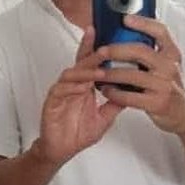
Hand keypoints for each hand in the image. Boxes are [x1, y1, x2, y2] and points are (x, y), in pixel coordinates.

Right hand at [37, 26, 123, 165]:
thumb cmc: (79, 132)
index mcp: (85, 84)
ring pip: (71, 74)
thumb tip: (132, 90)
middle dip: (92, 54)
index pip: (90, 62)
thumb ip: (116, 103)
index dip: (95, 47)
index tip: (105, 35)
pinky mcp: (52, 102)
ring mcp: (62, 91)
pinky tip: (83, 87)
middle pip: (80, 62)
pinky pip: (60, 90)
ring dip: (85, 72)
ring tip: (100, 71)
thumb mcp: (105, 117)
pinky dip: (72, 87)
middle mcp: (73, 84)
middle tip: (105, 48)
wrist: (61, 150)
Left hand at [98, 15, 184, 134]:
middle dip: (116, 50)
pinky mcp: (157, 103)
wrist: (183, 113)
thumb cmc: (168, 85)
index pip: (160, 31)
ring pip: (132, 75)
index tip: (125, 19)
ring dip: (111, 73)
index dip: (143, 23)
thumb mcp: (166, 64)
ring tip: (97, 72)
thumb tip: (124, 33)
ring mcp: (164, 85)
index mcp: (171, 53)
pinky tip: (106, 90)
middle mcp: (169, 66)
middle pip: (140, 51)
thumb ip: (152, 51)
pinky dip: (115, 93)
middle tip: (100, 51)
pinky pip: (130, 97)